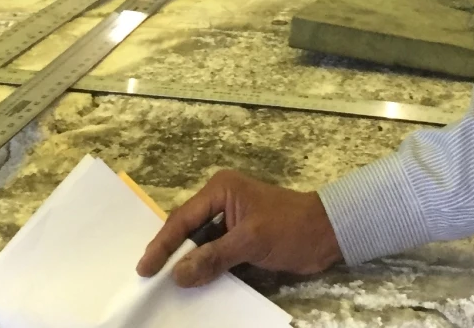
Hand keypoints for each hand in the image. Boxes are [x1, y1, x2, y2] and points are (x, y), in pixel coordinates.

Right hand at [136, 169, 342, 287]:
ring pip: (198, 242)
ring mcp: (230, 219)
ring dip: (185, 261)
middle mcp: (221, 200)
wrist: (328, 234)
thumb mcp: (252, 241)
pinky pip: (213, 251)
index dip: (162, 245)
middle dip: (169, 252)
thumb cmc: (292, 228)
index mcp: (221, 190)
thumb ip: (214, 257)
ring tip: (162, 283)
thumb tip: (179, 274)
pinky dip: (203, 266)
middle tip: (147, 277)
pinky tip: (191, 281)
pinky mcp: (240, 237)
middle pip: (186, 229)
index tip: (144, 268)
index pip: (183, 219)